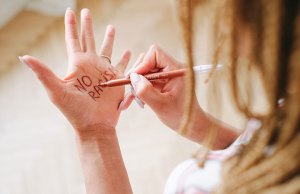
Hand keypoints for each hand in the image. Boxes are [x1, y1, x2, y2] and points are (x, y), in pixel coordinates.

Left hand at [19, 8, 130, 132]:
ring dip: (109, 38)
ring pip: (107, 49)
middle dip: (87, 25)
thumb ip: (43, 73)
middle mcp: (91, 65)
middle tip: (87, 11)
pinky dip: (126, 58)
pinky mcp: (117, 79)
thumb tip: (24, 57)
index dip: (71, 25)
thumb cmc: (75, 110)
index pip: (73, 39)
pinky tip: (129, 51)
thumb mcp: (57, 91)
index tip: (70, 11)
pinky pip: (122, 65)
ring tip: (111, 26)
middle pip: (89, 39)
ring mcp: (104, 71)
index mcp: (77, 64)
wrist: (95, 125)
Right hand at [122, 45, 200, 129]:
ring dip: (137, 84)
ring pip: (145, 71)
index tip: (135, 79)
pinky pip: (147, 80)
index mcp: (176, 70)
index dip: (143, 64)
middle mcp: (172, 69)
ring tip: (134, 98)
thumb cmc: (180, 116)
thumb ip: (146, 91)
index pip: (155, 53)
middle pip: (148, 60)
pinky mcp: (163, 82)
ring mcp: (167, 75)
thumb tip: (133, 77)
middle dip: (137, 75)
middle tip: (132, 90)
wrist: (191, 125)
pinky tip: (133, 101)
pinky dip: (139, 89)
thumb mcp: (161, 105)